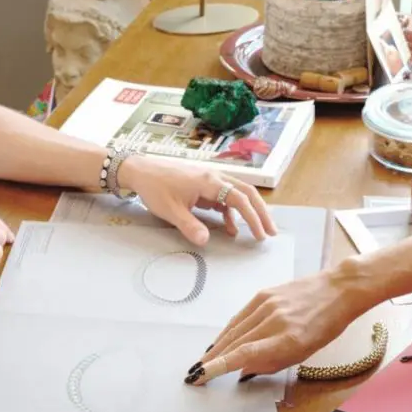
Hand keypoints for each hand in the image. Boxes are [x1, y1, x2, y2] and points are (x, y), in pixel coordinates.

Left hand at [117, 155, 277, 245]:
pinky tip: (230, 228)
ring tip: (259, 230)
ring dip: (250, 211)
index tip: (260, 235)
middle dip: (261, 213)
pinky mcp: (205, 184)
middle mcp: (214, 177)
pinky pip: (226, 197)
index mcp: (209, 182)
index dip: (252, 218)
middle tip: (271, 232)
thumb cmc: (155, 187)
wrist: (140, 170)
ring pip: (239, 193)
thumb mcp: (170, 211)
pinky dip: (232, 212)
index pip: (239, 199)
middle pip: (247, 192)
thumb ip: (190, 226)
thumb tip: (205, 241)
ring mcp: (210, 180)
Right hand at [189, 266, 367, 382]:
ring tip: (204, 360)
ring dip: (216, 346)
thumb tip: (243, 370)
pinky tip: (220, 339)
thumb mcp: (305, 352)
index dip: (220, 365)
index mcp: (288, 339)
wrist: (338, 290)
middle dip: (212, 360)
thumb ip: (272, 362)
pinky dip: (228, 330)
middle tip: (195, 373)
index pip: (245, 354)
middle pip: (235, 342)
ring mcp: (267, 304)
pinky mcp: (264, 294)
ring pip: (234, 329)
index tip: (202, 375)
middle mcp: (274, 321)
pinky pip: (240, 316)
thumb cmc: (326, 325)